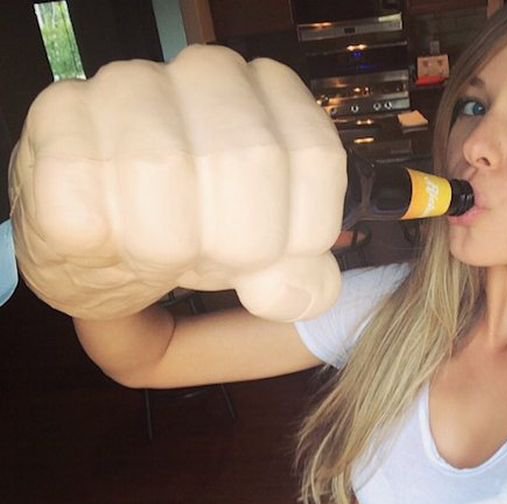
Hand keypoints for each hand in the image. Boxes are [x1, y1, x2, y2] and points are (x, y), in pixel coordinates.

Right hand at [9, 45, 346, 320]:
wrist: (104, 239)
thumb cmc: (196, 234)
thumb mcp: (267, 260)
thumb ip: (301, 279)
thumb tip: (296, 294)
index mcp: (273, 97)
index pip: (315, 155)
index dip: (303, 230)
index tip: (274, 262)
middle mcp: (208, 73)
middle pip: (251, 157)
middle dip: (241, 240)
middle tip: (215, 259)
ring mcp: (128, 86)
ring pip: (163, 169)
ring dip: (167, 245)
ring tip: (159, 248)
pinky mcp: (58, 118)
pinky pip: (92, 202)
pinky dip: (107, 246)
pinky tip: (110, 237)